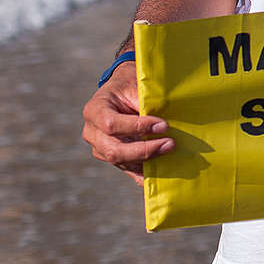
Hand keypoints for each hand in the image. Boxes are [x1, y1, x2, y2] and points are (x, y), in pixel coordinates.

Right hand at [81, 61, 172, 184]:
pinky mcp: (112, 157)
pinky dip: (143, 174)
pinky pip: (127, 169)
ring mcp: (100, 148)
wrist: (122, 91)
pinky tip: (159, 178)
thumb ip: (144, 103)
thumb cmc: (130, 86)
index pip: (111, 124)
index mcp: (94, 110)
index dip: (137, 127)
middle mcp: (92, 132)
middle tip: (170, 144)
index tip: (164, 125)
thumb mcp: (135, 86)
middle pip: (113, 150)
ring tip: (170, 155)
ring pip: (120, 162)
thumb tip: (165, 125)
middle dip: (144, 150)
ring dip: (147, 161)